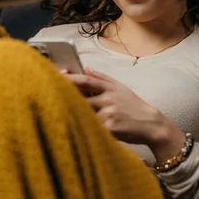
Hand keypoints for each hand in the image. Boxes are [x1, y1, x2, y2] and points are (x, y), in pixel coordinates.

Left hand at [64, 67, 186, 161]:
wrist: (151, 124)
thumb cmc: (134, 106)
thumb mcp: (121, 88)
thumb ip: (102, 78)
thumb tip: (85, 69)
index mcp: (109, 88)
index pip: (85, 81)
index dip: (69, 78)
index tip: (55, 77)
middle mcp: (109, 99)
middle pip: (80, 98)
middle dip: (65, 98)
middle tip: (47, 97)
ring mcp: (109, 114)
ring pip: (84, 114)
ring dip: (71, 114)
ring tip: (55, 115)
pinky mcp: (111, 128)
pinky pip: (91, 128)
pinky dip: (82, 128)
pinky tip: (73, 129)